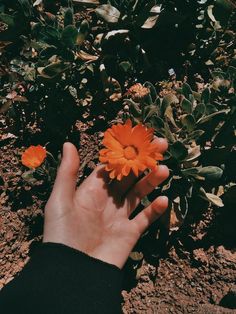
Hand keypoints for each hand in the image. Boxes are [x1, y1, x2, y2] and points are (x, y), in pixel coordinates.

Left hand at [43, 141, 168, 268]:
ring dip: (152, 181)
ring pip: (139, 194)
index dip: (125, 153)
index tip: (139, 140)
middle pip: (129, 177)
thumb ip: (67, 172)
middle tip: (161, 146)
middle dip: (144, 162)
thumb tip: (69, 143)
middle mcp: (107, 201)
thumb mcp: (60, 200)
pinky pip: (145, 219)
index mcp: (92, 191)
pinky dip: (155, 210)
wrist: (73, 272)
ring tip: (164, 169)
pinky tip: (163, 199)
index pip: (112, 167)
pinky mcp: (129, 234)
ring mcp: (119, 217)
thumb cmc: (62, 234)